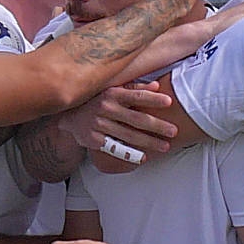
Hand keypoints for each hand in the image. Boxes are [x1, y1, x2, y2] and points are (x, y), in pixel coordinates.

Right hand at [57, 82, 176, 155]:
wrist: (69, 115)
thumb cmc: (97, 100)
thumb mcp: (112, 89)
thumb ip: (134, 87)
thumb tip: (157, 86)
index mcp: (111, 93)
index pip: (136, 96)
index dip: (152, 99)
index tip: (169, 102)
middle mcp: (105, 108)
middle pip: (136, 118)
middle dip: (157, 126)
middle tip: (174, 131)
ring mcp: (99, 125)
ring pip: (129, 136)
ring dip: (149, 142)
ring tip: (164, 146)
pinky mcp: (94, 140)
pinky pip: (116, 148)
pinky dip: (130, 154)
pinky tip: (143, 158)